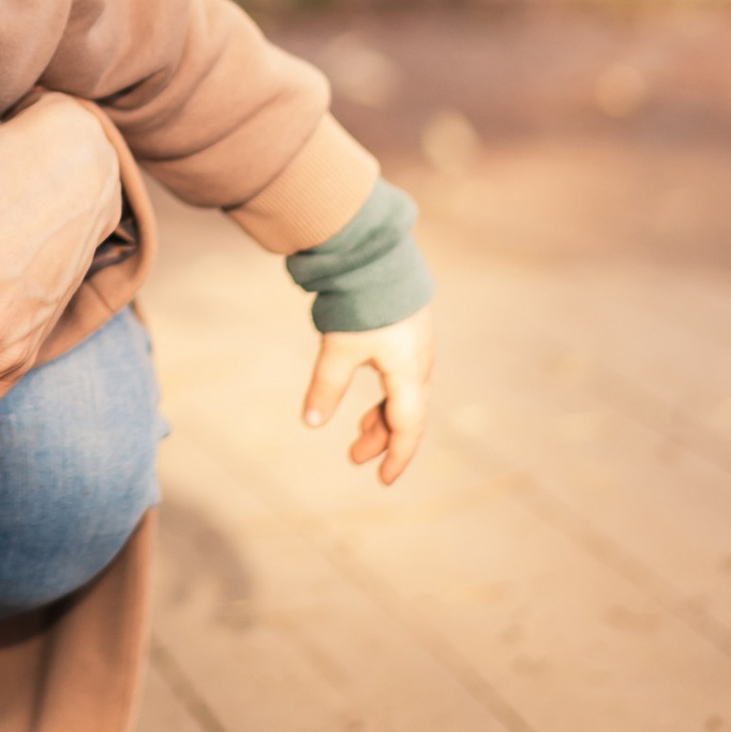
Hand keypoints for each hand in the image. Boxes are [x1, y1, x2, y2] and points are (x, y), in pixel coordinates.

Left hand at [301, 306, 433, 484]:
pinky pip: (402, 374)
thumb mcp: (338, 348)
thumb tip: (311, 422)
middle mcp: (419, 362)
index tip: (384, 480)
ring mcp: (417, 345)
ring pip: (404, 393)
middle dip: (383, 438)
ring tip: (358, 430)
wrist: (376, 251)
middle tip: (354, 455)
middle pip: (407, 413)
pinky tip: (370, 394)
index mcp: (408, 371)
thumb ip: (326, 386)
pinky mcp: (409, 331)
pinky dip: (386, 392)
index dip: (396, 456)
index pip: (408, 427)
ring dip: (382, 415)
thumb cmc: (361, 301)